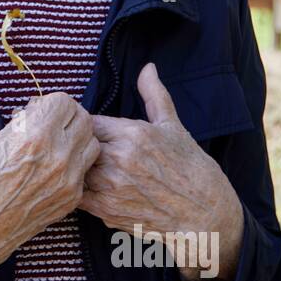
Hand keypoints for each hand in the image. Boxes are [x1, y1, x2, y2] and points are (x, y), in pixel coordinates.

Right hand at [0, 92, 100, 280]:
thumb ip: (25, 122)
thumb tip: (40, 109)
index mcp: (35, 135)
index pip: (65, 102)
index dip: (53, 104)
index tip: (44, 109)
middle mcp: (57, 156)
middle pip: (84, 120)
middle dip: (69, 118)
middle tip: (54, 124)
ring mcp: (69, 179)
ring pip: (92, 145)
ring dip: (78, 139)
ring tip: (57, 145)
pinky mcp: (72, 198)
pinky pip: (84, 170)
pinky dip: (74, 164)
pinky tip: (54, 169)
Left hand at [78, 63, 243, 280]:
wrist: (205, 213)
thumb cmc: (190, 167)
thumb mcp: (173, 126)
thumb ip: (154, 95)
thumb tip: (148, 67)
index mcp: (133, 133)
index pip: (87, 121)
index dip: (85, 125)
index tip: (88, 129)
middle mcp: (119, 158)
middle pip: (78, 144)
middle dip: (78, 145)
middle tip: (82, 147)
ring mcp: (111, 186)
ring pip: (75, 169)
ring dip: (78, 167)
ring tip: (86, 167)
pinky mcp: (106, 210)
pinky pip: (77, 196)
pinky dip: (79, 190)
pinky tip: (90, 188)